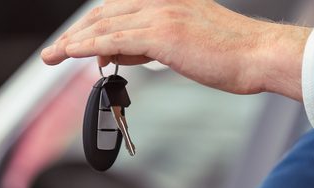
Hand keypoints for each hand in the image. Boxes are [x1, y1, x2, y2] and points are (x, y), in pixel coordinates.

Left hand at [40, 0, 310, 98]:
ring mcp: (161, 14)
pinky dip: (87, 46)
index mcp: (169, 0)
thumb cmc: (232, 55)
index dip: (91, 26)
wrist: (260, 55)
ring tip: (53, 56)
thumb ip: (151, 45)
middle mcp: (162, 0)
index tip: (73, 42)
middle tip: (53, 52)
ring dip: (74, 41)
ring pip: (104, 25)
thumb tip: (119, 54)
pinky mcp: (162, 33)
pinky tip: (71, 53)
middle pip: (105, 13)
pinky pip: (113, 39)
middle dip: (76, 33)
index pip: (118, 9)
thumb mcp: (186, 46)